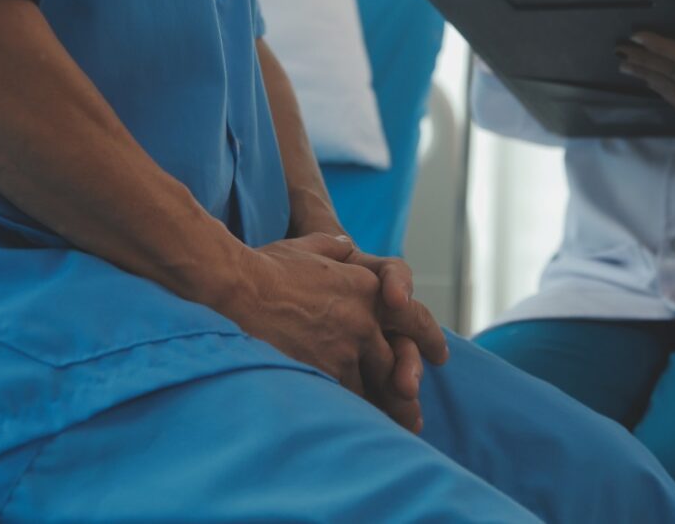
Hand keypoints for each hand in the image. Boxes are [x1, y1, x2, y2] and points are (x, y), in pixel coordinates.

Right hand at [215, 233, 447, 431]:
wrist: (236, 288)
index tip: (438, 355)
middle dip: (405, 389)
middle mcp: (364, 323)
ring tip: (392, 430)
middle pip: (395, 364)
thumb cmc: (266, 266)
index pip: (414, 318)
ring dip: (381, 408)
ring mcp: (343, 351)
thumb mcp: (309, 246)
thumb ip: (334, 247)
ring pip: (372, 388)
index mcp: (367, 290)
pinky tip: (353, 426)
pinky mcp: (320, 374)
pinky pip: (344, 402)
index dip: (427, 339)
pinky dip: (351, 414)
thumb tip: (344, 243)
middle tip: (414, 414)